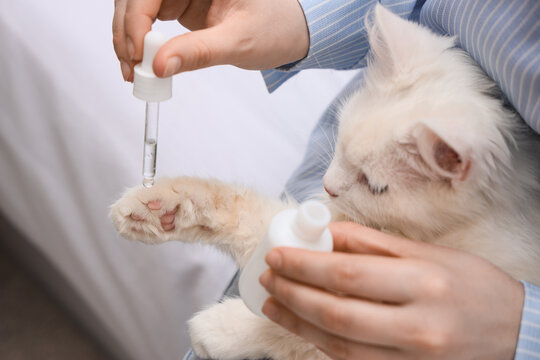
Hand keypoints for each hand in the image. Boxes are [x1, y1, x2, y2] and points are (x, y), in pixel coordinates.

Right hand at [112, 0, 308, 80]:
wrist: (288, 31)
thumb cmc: (275, 26)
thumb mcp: (239, 41)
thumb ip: (200, 52)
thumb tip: (160, 67)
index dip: (136, 19)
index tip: (139, 53)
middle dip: (127, 33)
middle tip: (132, 69)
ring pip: (135, 10)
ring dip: (128, 41)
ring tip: (134, 73)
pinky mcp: (178, 7)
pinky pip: (148, 23)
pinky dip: (141, 45)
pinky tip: (143, 65)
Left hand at [259, 222, 523, 359]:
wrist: (515, 335)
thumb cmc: (473, 287)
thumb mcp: (430, 254)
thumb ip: (375, 244)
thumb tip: (329, 233)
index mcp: (423, 283)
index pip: (347, 273)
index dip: (304, 264)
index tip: (277, 255)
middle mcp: (416, 326)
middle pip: (334, 311)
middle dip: (291, 293)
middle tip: (268, 277)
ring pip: (337, 344)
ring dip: (298, 323)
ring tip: (274, 303)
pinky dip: (322, 344)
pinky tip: (304, 326)